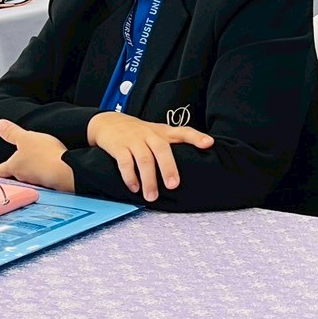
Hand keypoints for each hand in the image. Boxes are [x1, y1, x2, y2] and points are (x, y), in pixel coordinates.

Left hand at [0, 120, 73, 190]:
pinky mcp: (49, 182)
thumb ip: (12, 132)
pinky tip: (49, 164)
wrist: (65, 170)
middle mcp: (22, 177)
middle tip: (18, 159)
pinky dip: (43, 170)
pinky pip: (43, 176)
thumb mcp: (26, 138)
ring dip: (31, 168)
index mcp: (13, 167)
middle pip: (14, 173)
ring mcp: (36, 181)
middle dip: (15, 166)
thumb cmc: (43, 154)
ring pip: (29, 175)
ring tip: (36, 159)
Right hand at [87, 111, 213, 201]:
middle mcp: (150, 135)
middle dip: (168, 168)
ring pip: (143, 159)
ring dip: (148, 179)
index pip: (183, 131)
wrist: (108, 122)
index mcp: (163, 132)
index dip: (196, 137)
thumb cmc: (140, 133)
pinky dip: (129, 177)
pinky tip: (134, 188)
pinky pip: (124, 162)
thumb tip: (194, 165)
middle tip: (173, 186)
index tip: (209, 143)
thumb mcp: (158, 133)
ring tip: (152, 196)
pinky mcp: (119, 147)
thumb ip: (173, 144)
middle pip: (162, 149)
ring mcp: (134, 140)